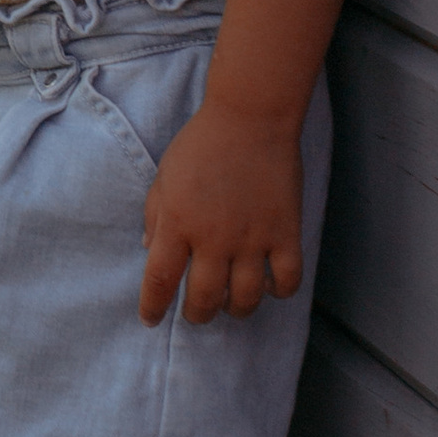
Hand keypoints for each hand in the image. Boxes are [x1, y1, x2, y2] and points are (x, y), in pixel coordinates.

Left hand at [138, 101, 306, 325]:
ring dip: (236, 309)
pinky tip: (269, 285)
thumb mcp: (165, 175)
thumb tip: (150, 251)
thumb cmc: (202, 144)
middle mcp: (213, 237)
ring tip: (230, 304)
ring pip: (246, 298)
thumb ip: (155, 215)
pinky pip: (288, 280)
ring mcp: (252, 238)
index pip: (160, 280)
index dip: (153, 307)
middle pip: (204, 298)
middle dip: (196, 315)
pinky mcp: (285, 232)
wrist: (250, 117)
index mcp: (178, 222)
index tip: (150, 319)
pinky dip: (279, 291)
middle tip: (196, 312)